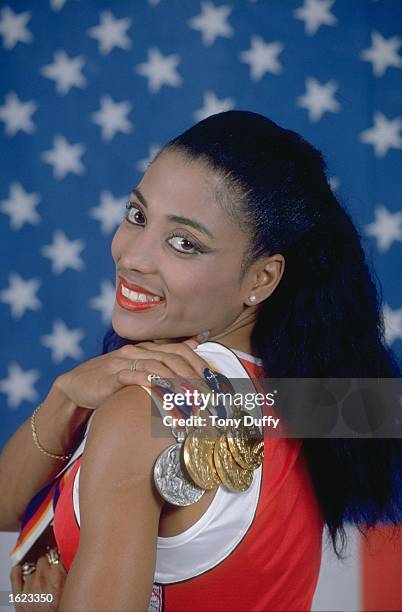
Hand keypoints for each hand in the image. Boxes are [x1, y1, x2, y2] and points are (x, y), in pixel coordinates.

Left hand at [10, 556, 66, 611]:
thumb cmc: (60, 611)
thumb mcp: (69, 593)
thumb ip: (67, 577)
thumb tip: (66, 568)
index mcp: (58, 577)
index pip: (57, 558)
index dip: (58, 563)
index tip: (59, 565)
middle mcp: (42, 580)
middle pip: (44, 562)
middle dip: (48, 567)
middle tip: (51, 575)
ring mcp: (29, 588)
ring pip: (32, 570)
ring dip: (36, 574)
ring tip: (41, 583)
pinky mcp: (19, 596)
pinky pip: (15, 575)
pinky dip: (18, 571)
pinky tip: (22, 570)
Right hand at [55, 336, 211, 409]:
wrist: (75, 388)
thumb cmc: (110, 381)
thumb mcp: (139, 368)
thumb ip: (163, 359)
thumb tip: (194, 346)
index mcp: (146, 349)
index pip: (179, 350)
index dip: (198, 362)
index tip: (214, 378)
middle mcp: (137, 352)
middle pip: (172, 357)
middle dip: (193, 373)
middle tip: (208, 391)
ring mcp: (123, 362)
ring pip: (156, 366)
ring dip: (177, 381)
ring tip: (193, 395)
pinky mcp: (111, 377)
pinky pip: (133, 376)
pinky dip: (150, 381)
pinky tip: (163, 390)